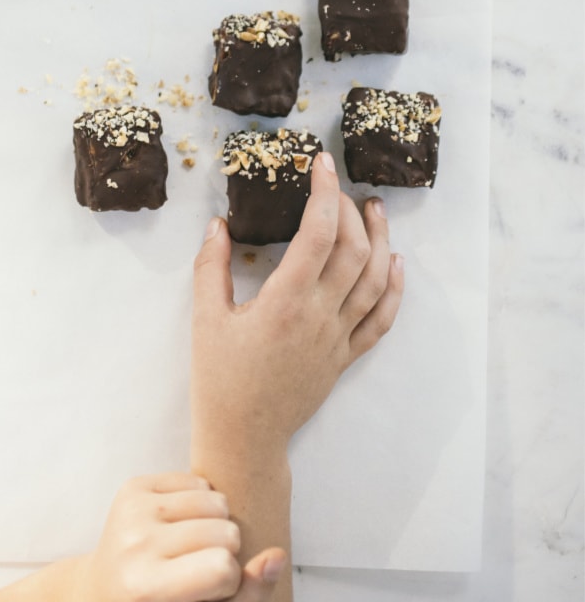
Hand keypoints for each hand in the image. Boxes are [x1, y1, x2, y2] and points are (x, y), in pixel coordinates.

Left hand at [72, 473, 285, 601]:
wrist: (101, 598)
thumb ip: (251, 600)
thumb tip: (276, 555)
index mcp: (146, 588)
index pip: (222, 568)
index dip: (227, 583)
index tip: (202, 593)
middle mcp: (135, 544)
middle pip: (224, 531)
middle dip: (223, 551)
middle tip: (192, 571)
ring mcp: (132, 510)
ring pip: (216, 500)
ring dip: (214, 523)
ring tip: (187, 548)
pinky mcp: (134, 486)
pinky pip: (199, 480)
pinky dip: (199, 503)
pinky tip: (178, 526)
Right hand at [191, 152, 403, 457]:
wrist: (245, 436)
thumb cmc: (220, 379)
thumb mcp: (205, 319)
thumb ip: (211, 267)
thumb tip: (218, 224)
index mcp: (285, 302)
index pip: (317, 233)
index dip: (324, 193)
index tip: (321, 164)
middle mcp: (320, 316)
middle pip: (353, 250)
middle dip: (351, 210)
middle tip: (339, 186)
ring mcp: (339, 338)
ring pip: (374, 280)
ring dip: (381, 240)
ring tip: (376, 210)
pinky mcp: (346, 356)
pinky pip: (381, 320)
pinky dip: (394, 289)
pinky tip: (395, 264)